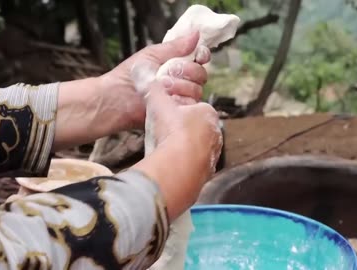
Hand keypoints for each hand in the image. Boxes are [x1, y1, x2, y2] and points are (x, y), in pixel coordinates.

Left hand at [100, 30, 210, 128]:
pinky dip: (181, 99)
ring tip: (163, 86)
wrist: (117, 100)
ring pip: (197, 90)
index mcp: (176, 64)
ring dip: (182, 86)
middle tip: (172, 71)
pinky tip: (169, 97)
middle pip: (201, 74)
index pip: (199, 59)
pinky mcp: (178, 111)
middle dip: (190, 71)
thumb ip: (176, 46)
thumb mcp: (152, 55)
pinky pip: (191, 105)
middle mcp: (181, 81)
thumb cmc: (128, 76)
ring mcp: (180, 97)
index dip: (202, 55)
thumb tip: (196, 34)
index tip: (199, 55)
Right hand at [132, 80, 221, 219]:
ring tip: (164, 151)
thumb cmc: (172, 132)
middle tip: (162, 133)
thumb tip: (140, 69)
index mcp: (209, 114)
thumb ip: (150, 87)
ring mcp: (213, 156)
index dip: (177, 109)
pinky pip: (193, 167)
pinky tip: (170, 166)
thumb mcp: (158, 104)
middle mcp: (216, 135)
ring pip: (196, 149)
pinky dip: (183, 166)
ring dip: (182, 149)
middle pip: (195, 128)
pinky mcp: (206, 174)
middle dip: (180, 130)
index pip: (194, 107)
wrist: (179, 169)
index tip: (164, 115)